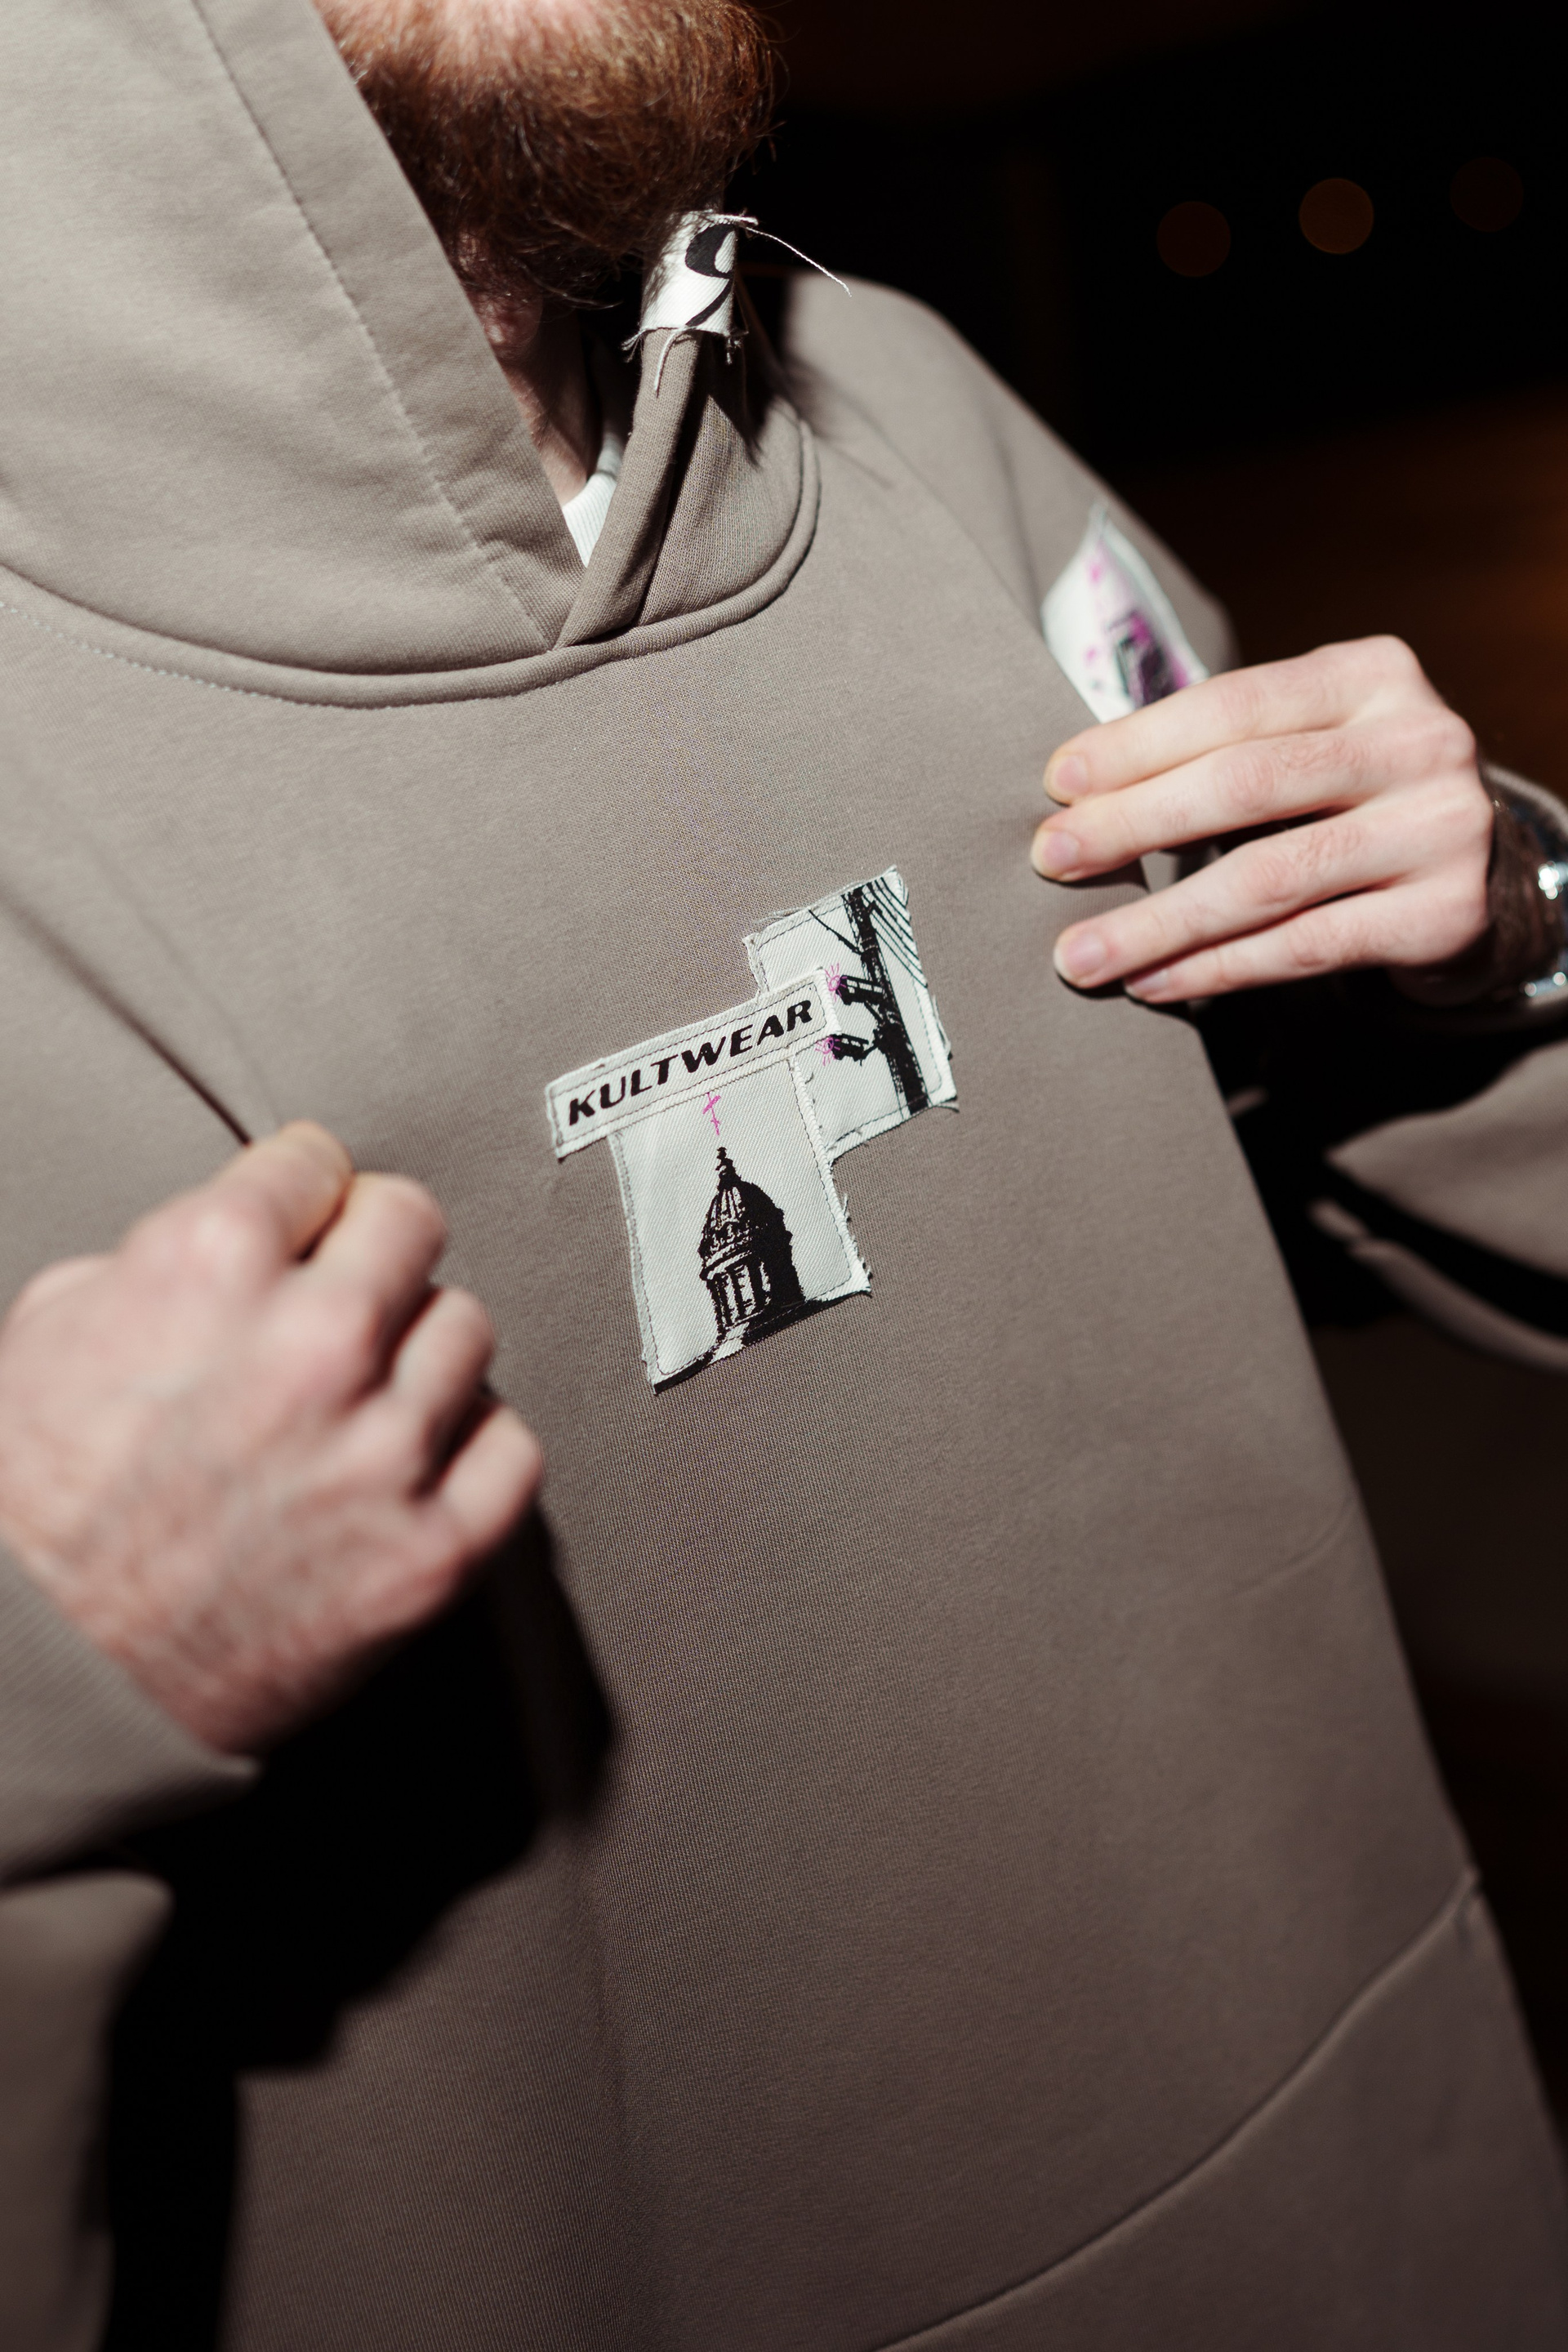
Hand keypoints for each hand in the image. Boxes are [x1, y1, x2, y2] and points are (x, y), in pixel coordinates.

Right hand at [0, 1124, 540, 1753]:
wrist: (44, 1678)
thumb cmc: (34, 1510)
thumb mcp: (57, 1326)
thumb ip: (166, 1254)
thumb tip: (254, 1233)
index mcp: (215, 1264)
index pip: (318, 1162)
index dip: (300, 1195)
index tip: (303, 1223)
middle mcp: (316, 1342)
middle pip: (413, 1225)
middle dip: (373, 1249)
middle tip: (345, 1293)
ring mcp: (384, 1449)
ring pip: (467, 1331)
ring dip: (419, 1352)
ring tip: (363, 1394)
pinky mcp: (431, 1549)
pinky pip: (512, 1449)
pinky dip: (474, 1447)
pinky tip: (419, 1458)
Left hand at [1032, 636, 1493, 1000]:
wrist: (1484, 871)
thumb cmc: (1351, 799)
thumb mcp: (1307, 741)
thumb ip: (1221, 747)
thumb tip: (1075, 793)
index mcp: (1371, 674)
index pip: (1232, 704)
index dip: (1136, 745)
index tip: (1056, 786)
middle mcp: (1419, 740)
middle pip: (1245, 785)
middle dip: (1132, 826)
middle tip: (1050, 863)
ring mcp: (1441, 828)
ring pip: (1269, 878)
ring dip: (1159, 922)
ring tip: (1081, 955)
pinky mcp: (1444, 914)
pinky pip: (1305, 946)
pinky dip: (1216, 968)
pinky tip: (1153, 983)